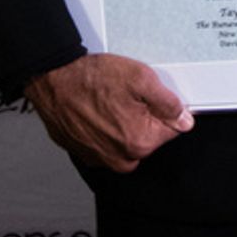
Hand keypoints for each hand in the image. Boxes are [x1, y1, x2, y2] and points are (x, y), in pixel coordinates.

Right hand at [25, 53, 194, 172]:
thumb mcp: (141, 79)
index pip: (172, 129)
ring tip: (109, 101)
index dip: (164, 108)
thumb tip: (184, 120)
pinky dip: (105, 129)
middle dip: (143, 116)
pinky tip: (97, 110)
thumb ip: (168, 103)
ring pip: (127, 140)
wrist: (52, 80)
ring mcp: (100, 157)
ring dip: (123, 123)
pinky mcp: (84, 152)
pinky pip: (106, 142)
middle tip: (126, 95)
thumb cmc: (90, 79)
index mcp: (140, 141)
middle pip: (148, 136)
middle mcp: (120, 157)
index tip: (150, 98)